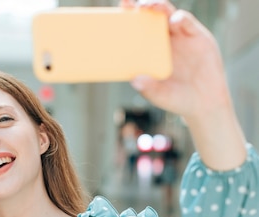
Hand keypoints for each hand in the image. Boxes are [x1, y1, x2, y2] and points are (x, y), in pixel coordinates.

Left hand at [122, 0, 229, 118]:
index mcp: (149, 51)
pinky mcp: (197, 36)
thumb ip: (148, 88)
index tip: (116, 11)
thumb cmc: (176, 98)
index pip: (135, 31)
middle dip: (139, 7)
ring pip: (167, 14)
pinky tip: (175, 21)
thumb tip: (135, 80)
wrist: (205, 102)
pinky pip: (187, 23)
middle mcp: (163, 40)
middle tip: (128, 3)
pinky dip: (181, 19)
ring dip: (158, 7)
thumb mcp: (160, 95)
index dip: (125, 19)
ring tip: (149, 5)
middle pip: (149, 17)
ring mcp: (180, 36)